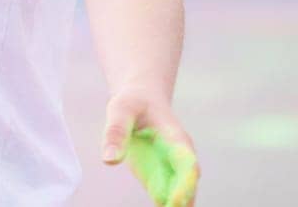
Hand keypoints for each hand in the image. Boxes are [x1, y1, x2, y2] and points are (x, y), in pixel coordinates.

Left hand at [102, 90, 197, 206]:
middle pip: (188, 188)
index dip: (184, 186)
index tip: (173, 203)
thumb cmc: (133, 102)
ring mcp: (171, 171)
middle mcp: (180, 159)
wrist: (141, 100)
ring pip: (180, 198)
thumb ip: (116, 131)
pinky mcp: (159, 179)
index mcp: (176, 139)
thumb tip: (109, 160)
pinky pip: (165, 199)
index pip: (188, 165)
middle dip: (181, 204)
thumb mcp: (121, 109)